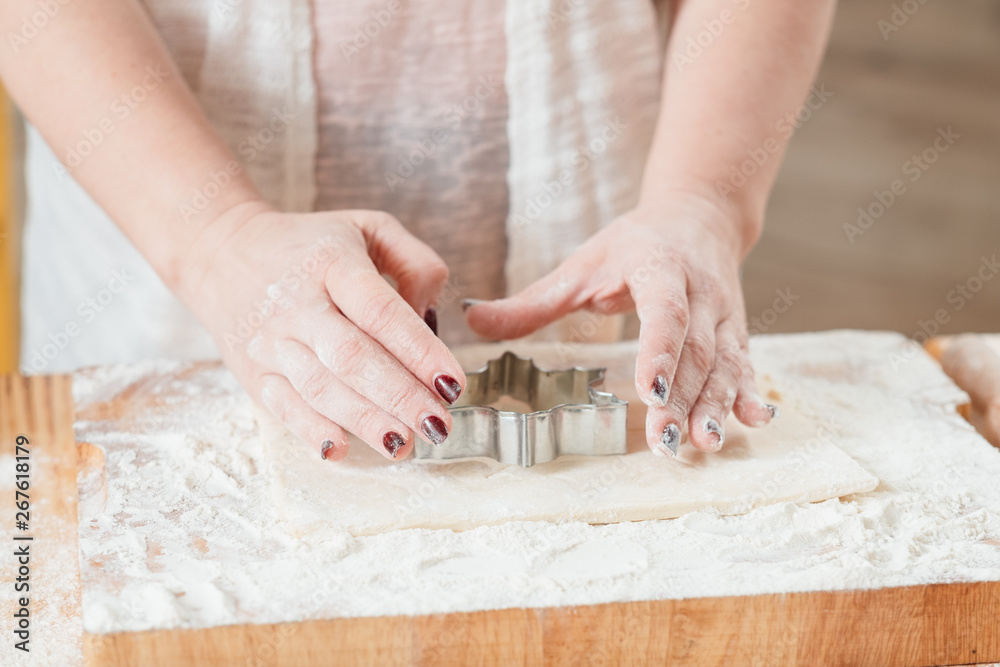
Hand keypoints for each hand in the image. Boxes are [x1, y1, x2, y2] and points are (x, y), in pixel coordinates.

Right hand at [180, 206, 465, 461]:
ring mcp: (272, 342)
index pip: (380, 312)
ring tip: (405, 445)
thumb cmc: (311, 245)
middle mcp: (298, 304)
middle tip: (438, 424)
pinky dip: (311, 431)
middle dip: (400, 396)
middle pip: (352, 357)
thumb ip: (414, 263)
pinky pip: (282, 407)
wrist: (221, 252)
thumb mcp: (368, 227)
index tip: (452, 383)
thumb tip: (433, 317)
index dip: (419, 350)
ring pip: (320, 388)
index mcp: (333, 264)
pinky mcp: (254, 372)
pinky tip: (341, 451)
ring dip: (365, 421)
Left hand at [464, 193, 775, 455]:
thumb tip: (471, 318)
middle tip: (666, 441)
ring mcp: (724, 314)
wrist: (701, 216)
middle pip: (695, 350)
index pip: (664, 312)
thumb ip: (533, 301)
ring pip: (724, 364)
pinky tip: (756, 422)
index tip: (649, 388)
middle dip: (681, 399)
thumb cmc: (634, 244)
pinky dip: (750, 394)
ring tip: (702, 443)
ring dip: (715, 405)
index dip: (659, 350)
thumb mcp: (582, 264)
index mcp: (659, 268)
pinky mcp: (738, 332)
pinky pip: (746, 364)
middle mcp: (700, 292)